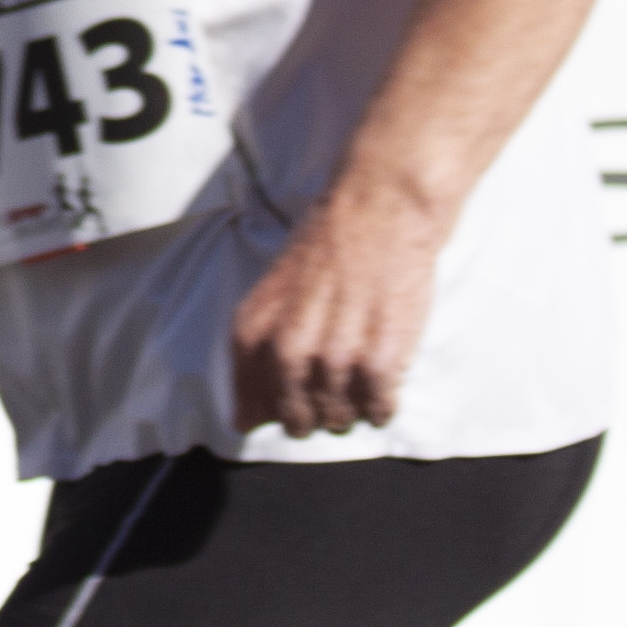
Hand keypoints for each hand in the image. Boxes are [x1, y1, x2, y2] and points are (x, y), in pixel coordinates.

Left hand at [228, 190, 450, 437]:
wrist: (380, 207)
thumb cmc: (327, 243)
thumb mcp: (273, 290)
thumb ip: (257, 352)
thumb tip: (244, 419)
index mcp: (255, 329)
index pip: (249, 401)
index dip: (271, 409)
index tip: (289, 406)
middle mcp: (289, 348)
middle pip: (295, 418)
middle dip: (312, 417)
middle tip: (329, 396)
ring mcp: (335, 357)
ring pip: (337, 418)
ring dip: (348, 412)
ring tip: (358, 382)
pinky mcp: (380, 359)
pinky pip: (377, 408)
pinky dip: (380, 406)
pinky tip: (382, 386)